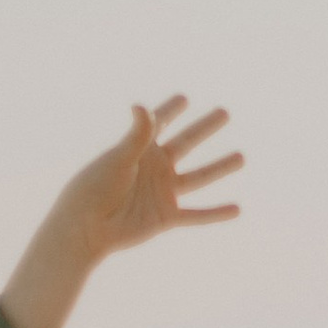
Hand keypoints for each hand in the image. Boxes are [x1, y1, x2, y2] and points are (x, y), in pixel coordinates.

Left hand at [0, 95, 243, 327]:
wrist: (86, 229)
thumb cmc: (94, 190)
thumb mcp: (118, 160)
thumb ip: (137, 136)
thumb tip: (142, 106)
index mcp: (139, 150)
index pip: (159, 123)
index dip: (170, 110)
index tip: (183, 98)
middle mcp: (154, 169)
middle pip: (186, 143)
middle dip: (205, 127)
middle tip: (224, 112)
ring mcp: (162, 193)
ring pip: (199, 177)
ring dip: (220, 167)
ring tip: (241, 157)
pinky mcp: (166, 217)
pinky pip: (196, 215)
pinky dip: (216, 213)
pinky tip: (237, 209)